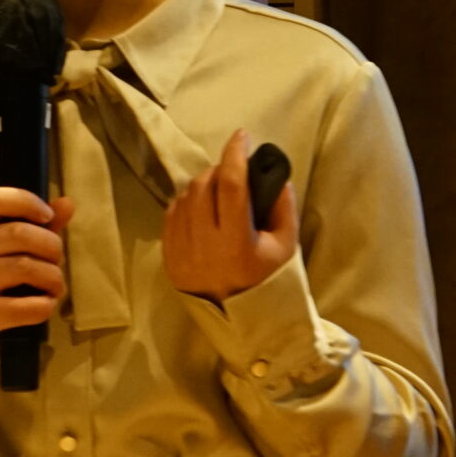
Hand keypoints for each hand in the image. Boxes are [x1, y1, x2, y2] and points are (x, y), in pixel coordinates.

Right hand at [0, 188, 75, 360]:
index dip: (26, 201)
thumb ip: (30, 224)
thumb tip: (68, 204)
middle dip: (51, 246)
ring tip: (56, 285)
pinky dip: (46, 305)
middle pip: (19, 234)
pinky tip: (46, 304)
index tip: (47, 216)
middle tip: (56, 260)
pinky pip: (27, 306)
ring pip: (26, 268)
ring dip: (54, 277)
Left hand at [163, 129, 297, 302]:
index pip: (232, 185)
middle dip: (219, 169)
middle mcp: (205, 246)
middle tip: (233, 171)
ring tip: (218, 189)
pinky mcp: (169, 257)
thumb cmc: (267, 280)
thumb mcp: (286, 245)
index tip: (242, 136)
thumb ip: (283, 205)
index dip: (236, 154)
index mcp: (237, 243)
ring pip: (185, 197)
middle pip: (204, 186)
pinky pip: (171, 214)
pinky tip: (200, 207)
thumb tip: (272, 171)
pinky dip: (185, 202)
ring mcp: (182, 252)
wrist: (241, 320)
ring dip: (202, 184)